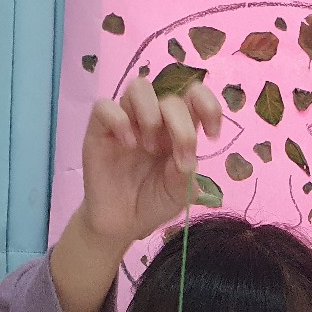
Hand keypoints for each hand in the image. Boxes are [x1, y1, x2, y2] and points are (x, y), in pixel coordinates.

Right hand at [78, 79, 221, 244]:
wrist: (121, 224)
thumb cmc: (152, 203)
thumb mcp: (178, 195)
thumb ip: (185, 177)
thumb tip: (186, 160)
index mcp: (178, 129)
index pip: (195, 96)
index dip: (208, 105)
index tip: (212, 134)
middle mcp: (154, 119)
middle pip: (172, 97)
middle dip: (182, 128)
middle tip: (179, 161)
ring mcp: (127, 121)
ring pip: (139, 87)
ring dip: (150, 115)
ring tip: (149, 147)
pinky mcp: (100, 130)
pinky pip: (104, 106)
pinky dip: (119, 121)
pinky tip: (127, 145)